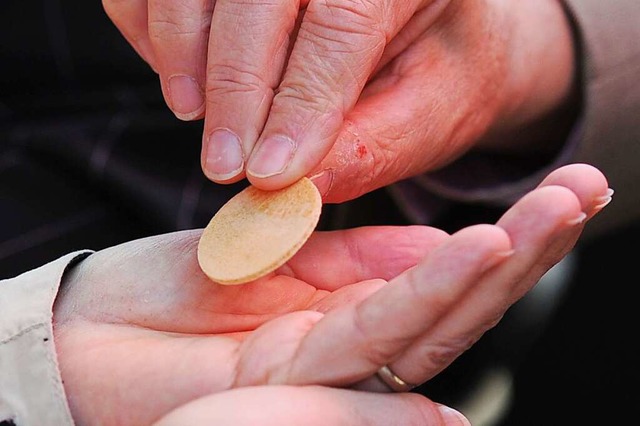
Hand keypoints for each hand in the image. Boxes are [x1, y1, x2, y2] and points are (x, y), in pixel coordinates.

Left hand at [52, 164, 609, 424]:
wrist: (88, 333)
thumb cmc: (170, 292)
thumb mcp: (270, 251)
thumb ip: (350, 254)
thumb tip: (436, 243)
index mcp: (345, 308)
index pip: (441, 276)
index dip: (505, 235)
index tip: (556, 188)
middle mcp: (351, 345)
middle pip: (456, 302)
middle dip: (527, 248)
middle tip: (585, 192)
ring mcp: (328, 367)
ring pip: (433, 321)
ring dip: (498, 265)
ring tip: (554, 212)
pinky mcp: (292, 376)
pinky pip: (373, 329)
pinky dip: (428, 286)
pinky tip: (480, 247)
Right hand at [102, 0, 576, 199]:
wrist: (429, 26)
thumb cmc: (439, 70)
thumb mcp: (430, 113)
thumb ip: (370, 149)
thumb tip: (294, 189)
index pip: (340, 20)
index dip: (297, 102)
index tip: (264, 176)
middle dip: (233, 89)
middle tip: (224, 168)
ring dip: (182, 53)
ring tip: (199, 118)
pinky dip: (152, 27)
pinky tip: (184, 76)